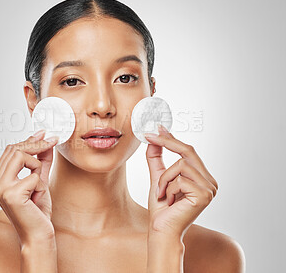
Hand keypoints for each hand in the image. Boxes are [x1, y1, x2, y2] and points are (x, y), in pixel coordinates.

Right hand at [0, 130, 58, 244]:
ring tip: (38, 186)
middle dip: (37, 146)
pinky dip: (41, 186)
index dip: (29, 140)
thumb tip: (45, 139)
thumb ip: (41, 160)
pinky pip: (34, 176)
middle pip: (15, 149)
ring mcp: (0, 188)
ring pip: (23, 157)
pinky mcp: (11, 194)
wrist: (37, 234)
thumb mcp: (40, 179)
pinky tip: (36, 199)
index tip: (44, 134)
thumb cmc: (37, 210)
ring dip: (38, 168)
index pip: (10, 150)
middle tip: (53, 142)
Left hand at [145, 124, 217, 238]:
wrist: (161, 230)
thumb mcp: (158, 178)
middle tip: (149, 136)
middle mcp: (210, 181)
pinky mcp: (204, 195)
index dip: (172, 139)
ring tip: (162, 193)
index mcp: (202, 177)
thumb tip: (153, 140)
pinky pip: (180, 179)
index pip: (188, 152)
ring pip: (181, 165)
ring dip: (165, 178)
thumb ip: (157, 160)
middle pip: (188, 151)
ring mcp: (209, 188)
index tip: (158, 128)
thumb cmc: (162, 208)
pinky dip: (168, 187)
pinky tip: (169, 201)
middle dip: (167, 142)